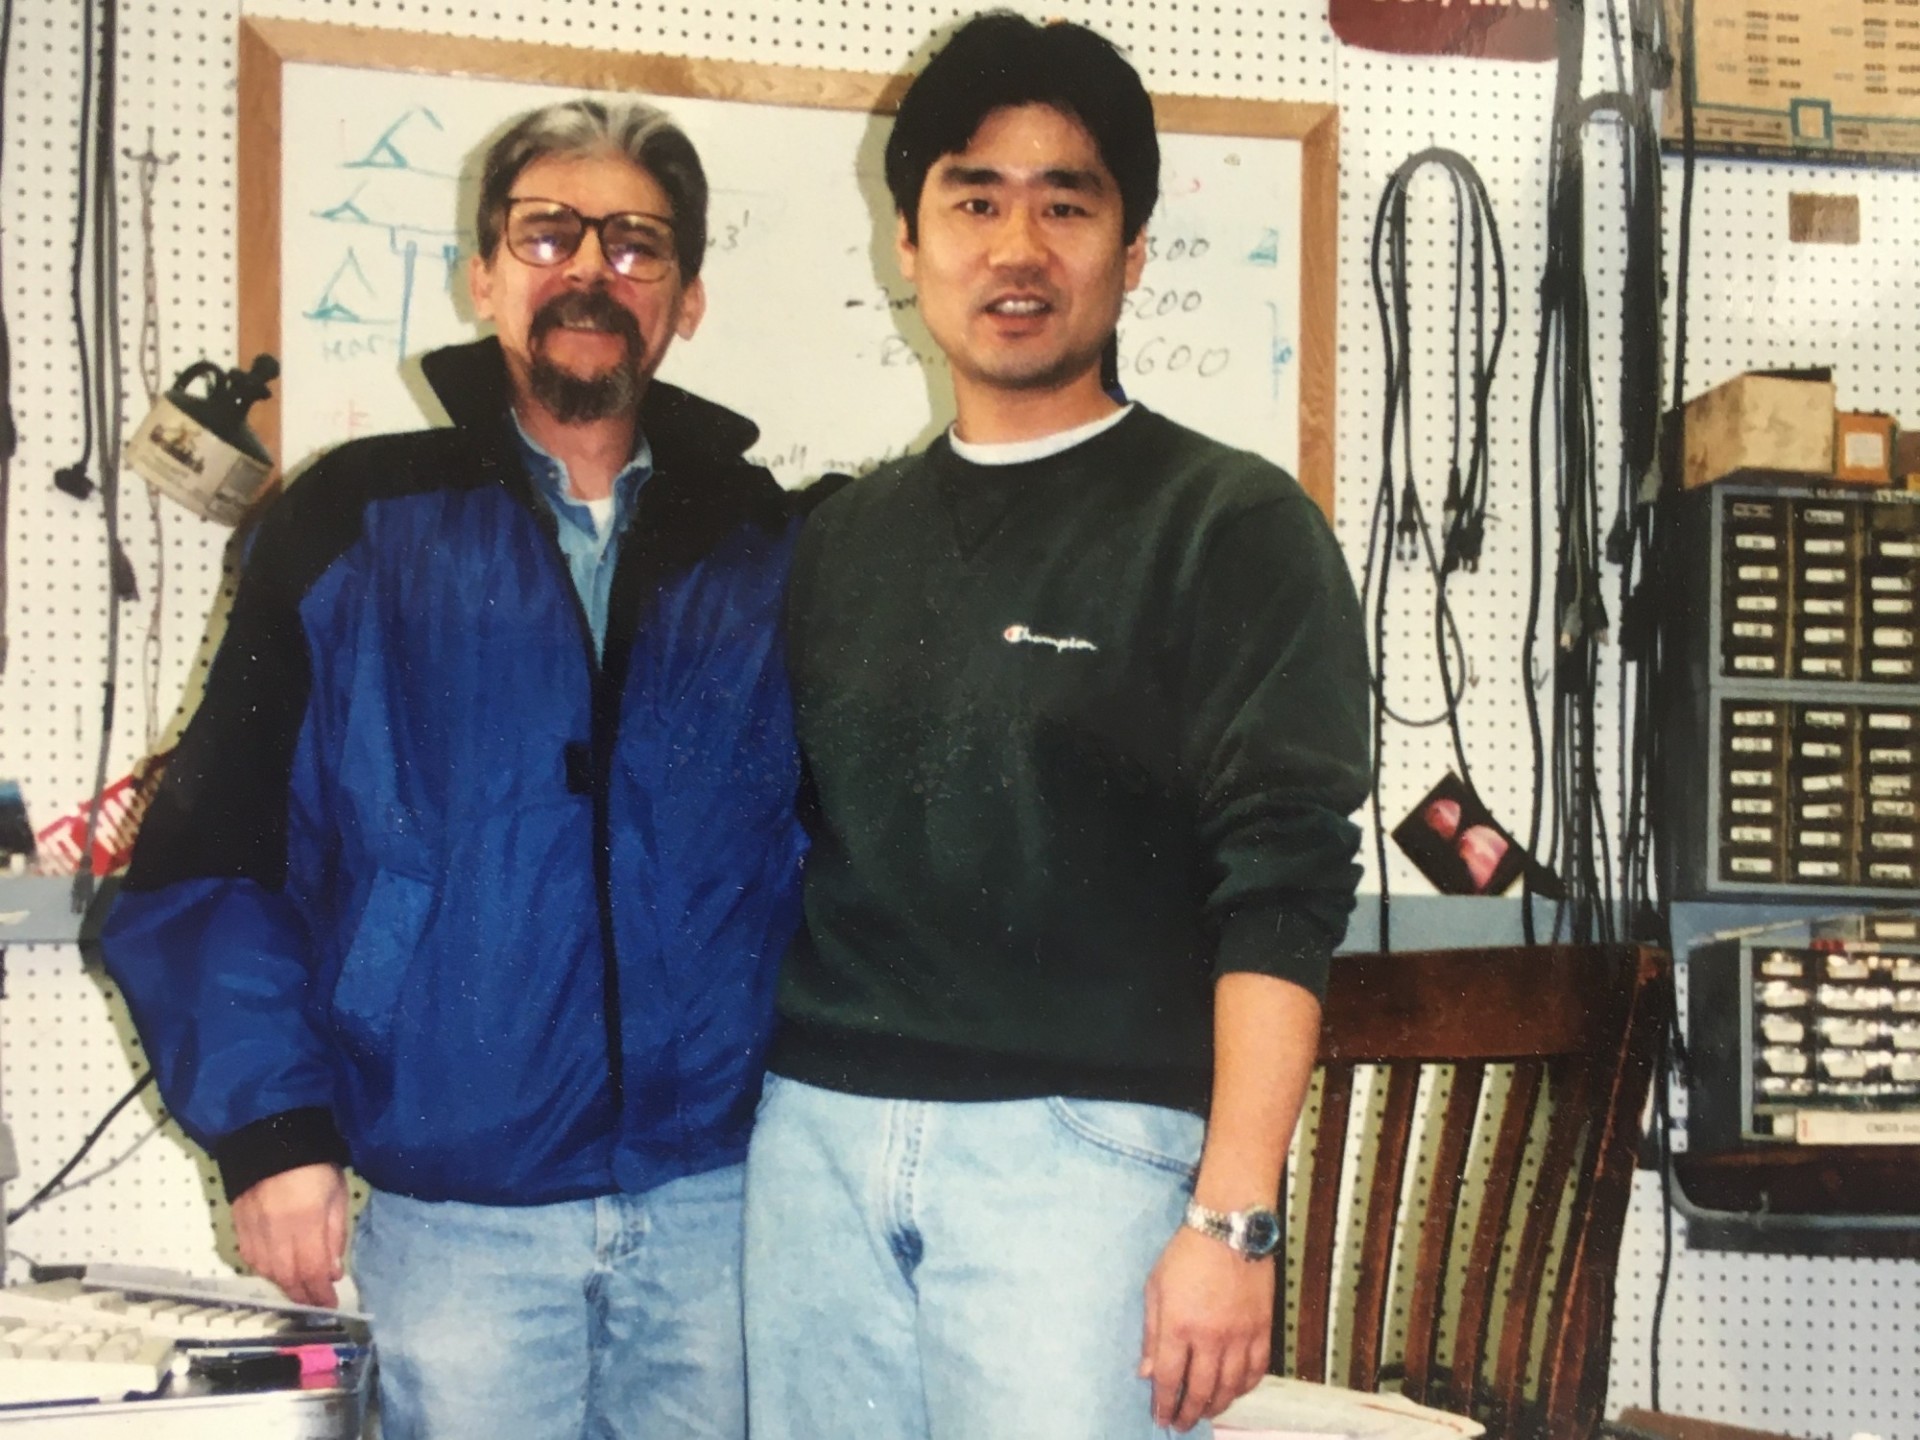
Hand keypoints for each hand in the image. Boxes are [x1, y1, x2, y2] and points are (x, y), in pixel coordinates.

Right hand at [230, 1162, 348, 1306]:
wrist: (271, 1137)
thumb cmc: (315, 1164)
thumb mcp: (337, 1194)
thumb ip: (335, 1234)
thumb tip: (333, 1272)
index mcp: (306, 1220)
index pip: (312, 1270)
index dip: (320, 1293)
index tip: (330, 1305)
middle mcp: (276, 1230)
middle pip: (287, 1276)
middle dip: (302, 1294)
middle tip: (315, 1301)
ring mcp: (253, 1228)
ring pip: (266, 1271)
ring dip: (283, 1284)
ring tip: (299, 1287)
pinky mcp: (237, 1223)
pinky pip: (249, 1258)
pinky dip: (263, 1269)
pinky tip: (275, 1270)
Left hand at [1139, 1224, 1273, 1431]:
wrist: (1230, 1229)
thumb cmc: (1186, 1255)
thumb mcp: (1155, 1288)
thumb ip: (1152, 1334)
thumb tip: (1147, 1373)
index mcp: (1179, 1326)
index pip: (1170, 1379)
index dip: (1165, 1404)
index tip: (1161, 1419)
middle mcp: (1211, 1338)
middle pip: (1201, 1390)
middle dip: (1190, 1413)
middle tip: (1183, 1424)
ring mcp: (1240, 1336)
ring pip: (1231, 1387)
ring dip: (1217, 1405)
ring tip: (1206, 1412)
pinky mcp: (1263, 1329)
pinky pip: (1256, 1370)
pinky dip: (1245, 1387)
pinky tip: (1235, 1391)